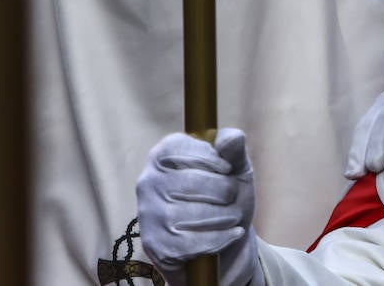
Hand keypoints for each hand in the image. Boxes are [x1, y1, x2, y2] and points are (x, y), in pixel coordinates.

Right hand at [136, 128, 259, 285]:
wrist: (221, 240)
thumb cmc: (225, 195)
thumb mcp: (235, 169)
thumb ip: (234, 151)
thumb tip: (234, 138)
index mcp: (163, 156)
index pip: (182, 150)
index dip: (212, 160)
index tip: (227, 169)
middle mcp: (148, 182)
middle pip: (193, 183)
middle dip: (225, 191)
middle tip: (232, 197)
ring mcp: (149, 215)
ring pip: (194, 214)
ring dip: (226, 216)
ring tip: (232, 216)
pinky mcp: (155, 245)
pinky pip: (193, 242)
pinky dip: (221, 238)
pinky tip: (232, 233)